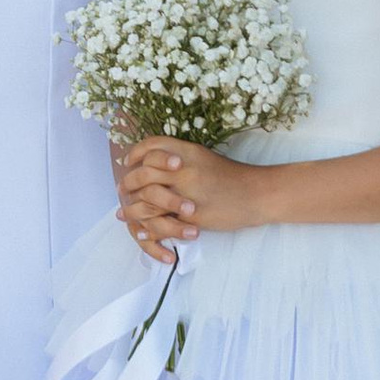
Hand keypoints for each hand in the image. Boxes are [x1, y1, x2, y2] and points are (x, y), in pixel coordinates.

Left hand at [115, 135, 260, 256]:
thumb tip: (152, 162)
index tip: (127, 162)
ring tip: (124, 215)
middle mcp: (184, 169)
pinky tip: (142, 232)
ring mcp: (187, 193)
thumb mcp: (203, 157)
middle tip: (122, 190)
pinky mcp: (192, 217)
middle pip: (143, 174)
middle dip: (128, 184)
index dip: (135, 154)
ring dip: (132, 210)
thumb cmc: (231, 176)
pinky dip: (148, 231)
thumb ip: (179, 156)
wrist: (257, 193)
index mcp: (186, 152)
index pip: (151, 146)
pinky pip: (162, 224)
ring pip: (147, 202)